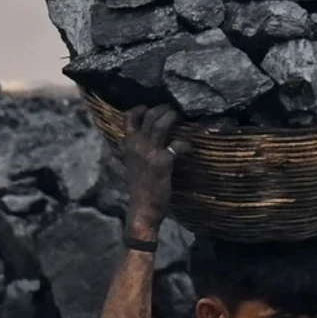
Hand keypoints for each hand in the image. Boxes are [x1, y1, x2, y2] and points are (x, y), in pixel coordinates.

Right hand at [121, 104, 191, 238]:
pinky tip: (189, 149)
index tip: (151, 108)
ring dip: (173, 117)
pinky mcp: (162, 162)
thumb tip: (136, 138)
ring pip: (161, 123)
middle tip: (173, 111)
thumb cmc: (139, 188)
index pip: (128, 117)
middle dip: (163, 109)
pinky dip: (186, 145)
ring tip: (180, 118)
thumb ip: (133, 149)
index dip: (140, 108)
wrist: (142, 209)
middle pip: (149, 115)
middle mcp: (136, 145)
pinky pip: (178, 145)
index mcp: (127, 145)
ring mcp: (148, 152)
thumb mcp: (131, 164)